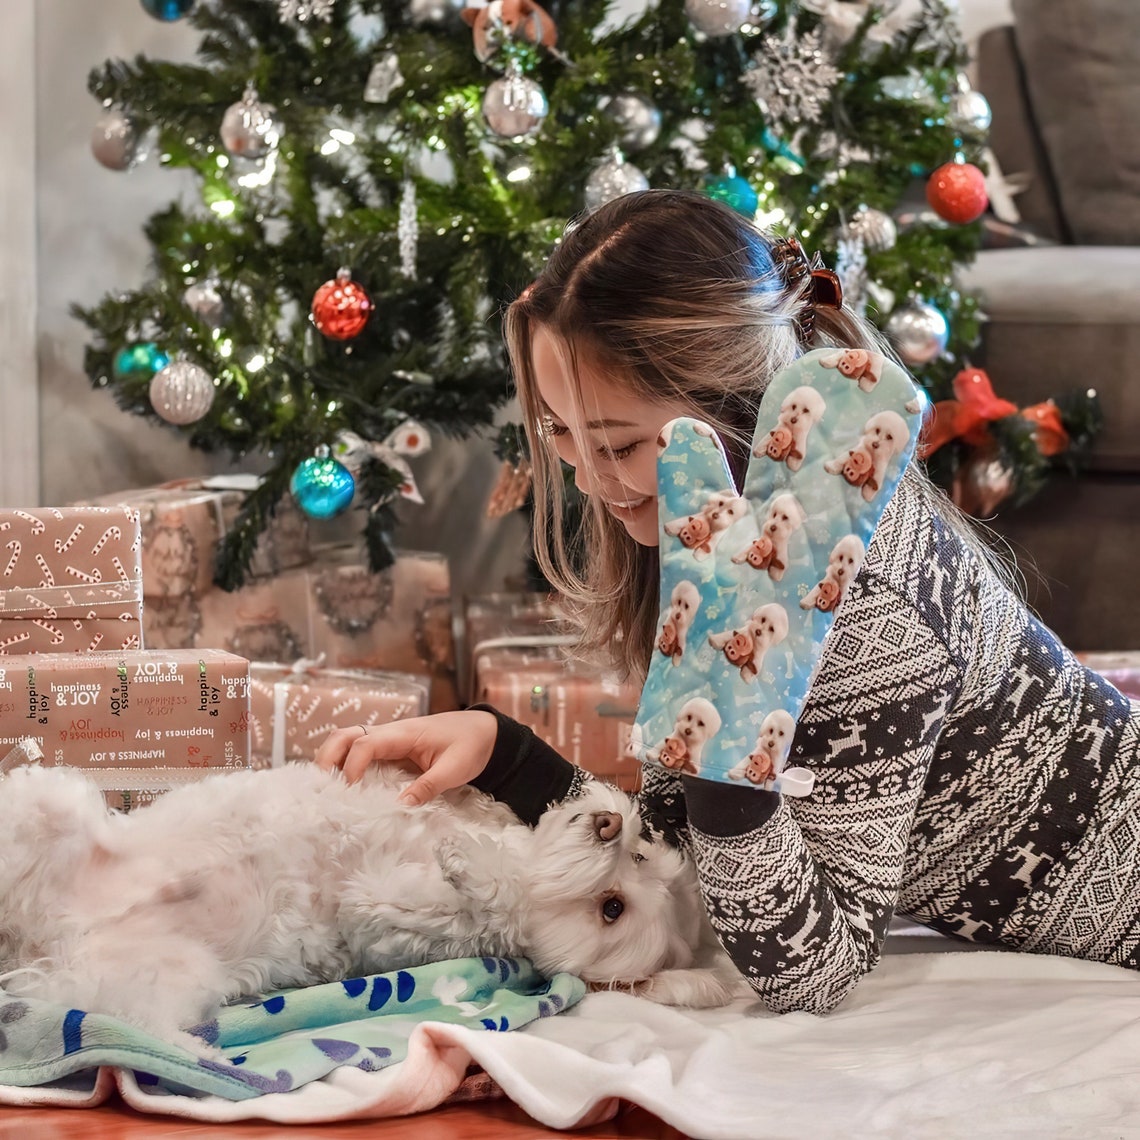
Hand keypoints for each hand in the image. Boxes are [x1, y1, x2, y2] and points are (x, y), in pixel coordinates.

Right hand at [312, 710, 498, 804]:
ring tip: (325, 790)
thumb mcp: (454, 769)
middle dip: (327, 758)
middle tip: (320, 788)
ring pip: (348, 741)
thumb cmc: (471, 745)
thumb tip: (399, 807)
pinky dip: (346, 765)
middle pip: (345, 735)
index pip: (365, 743)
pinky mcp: (392, 750)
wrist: (486, 732)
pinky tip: (343, 789)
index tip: (348, 791)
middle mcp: (390, 733)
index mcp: (404, 733)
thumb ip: (427, 787)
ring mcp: (389, 740)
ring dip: (332, 760)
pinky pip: (361, 753)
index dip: (351, 766)